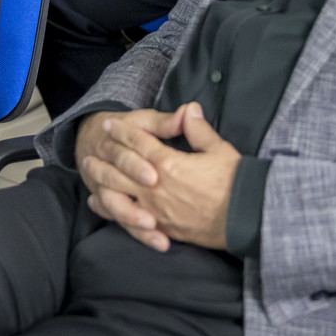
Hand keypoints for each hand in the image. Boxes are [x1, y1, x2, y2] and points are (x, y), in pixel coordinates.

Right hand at [75, 107, 185, 246]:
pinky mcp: (114, 204)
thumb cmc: (132, 129)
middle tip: (153, 211)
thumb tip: (189, 111)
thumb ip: (166, 122)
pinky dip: (136, 232)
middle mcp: (109, 165)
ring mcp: (109, 186)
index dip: (138, 165)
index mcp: (118, 140)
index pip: (126, 153)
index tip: (155, 176)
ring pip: (114, 203)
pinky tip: (158, 242)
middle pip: (117, 181)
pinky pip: (120, 220)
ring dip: (131, 217)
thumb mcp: (146, 120)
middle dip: (135, 197)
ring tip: (152, 227)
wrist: (94, 137)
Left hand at [78, 104, 241, 251]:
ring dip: (100, 179)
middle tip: (91, 146)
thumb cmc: (235, 183)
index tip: (109, 123)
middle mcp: (156, 187)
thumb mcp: (219, 150)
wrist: (246, 220)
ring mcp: (155, 210)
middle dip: (104, 154)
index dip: (123, 131)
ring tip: (89, 170)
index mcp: (169, 164)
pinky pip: (127, 218)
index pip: (139, 143)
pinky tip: (99, 203)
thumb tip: (189, 108)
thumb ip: (198, 129)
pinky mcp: (161, 227)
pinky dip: (109, 209)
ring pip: (118, 193)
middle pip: (120, 167)